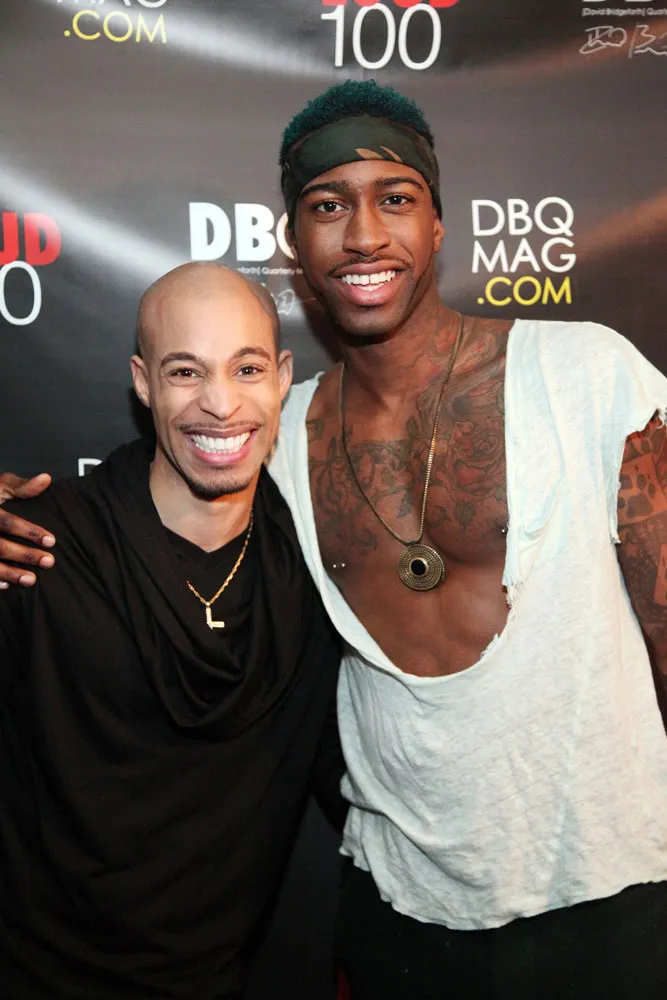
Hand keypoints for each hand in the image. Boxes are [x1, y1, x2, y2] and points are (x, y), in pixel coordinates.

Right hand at [0, 473, 54, 587]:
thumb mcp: (0, 486)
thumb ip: (21, 486)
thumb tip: (46, 479)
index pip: (7, 522)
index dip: (29, 531)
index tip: (51, 540)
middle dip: (24, 555)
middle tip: (49, 561)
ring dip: (10, 573)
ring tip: (31, 580)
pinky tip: (7, 585)